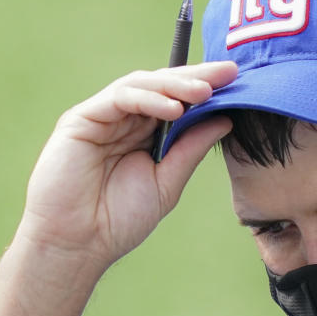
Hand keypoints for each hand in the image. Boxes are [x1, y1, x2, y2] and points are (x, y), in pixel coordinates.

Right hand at [17, 61, 237, 269]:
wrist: (78, 243)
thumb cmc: (119, 219)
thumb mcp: (168, 181)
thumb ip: (191, 149)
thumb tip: (225, 119)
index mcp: (145, 134)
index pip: (177, 100)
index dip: (205, 88)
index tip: (237, 80)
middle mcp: (124, 120)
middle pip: (162, 85)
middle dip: (196, 77)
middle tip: (228, 72)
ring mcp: (103, 117)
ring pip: (141, 85)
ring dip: (175, 85)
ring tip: (205, 92)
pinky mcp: (81, 119)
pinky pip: (118, 98)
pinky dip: (147, 99)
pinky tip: (173, 109)